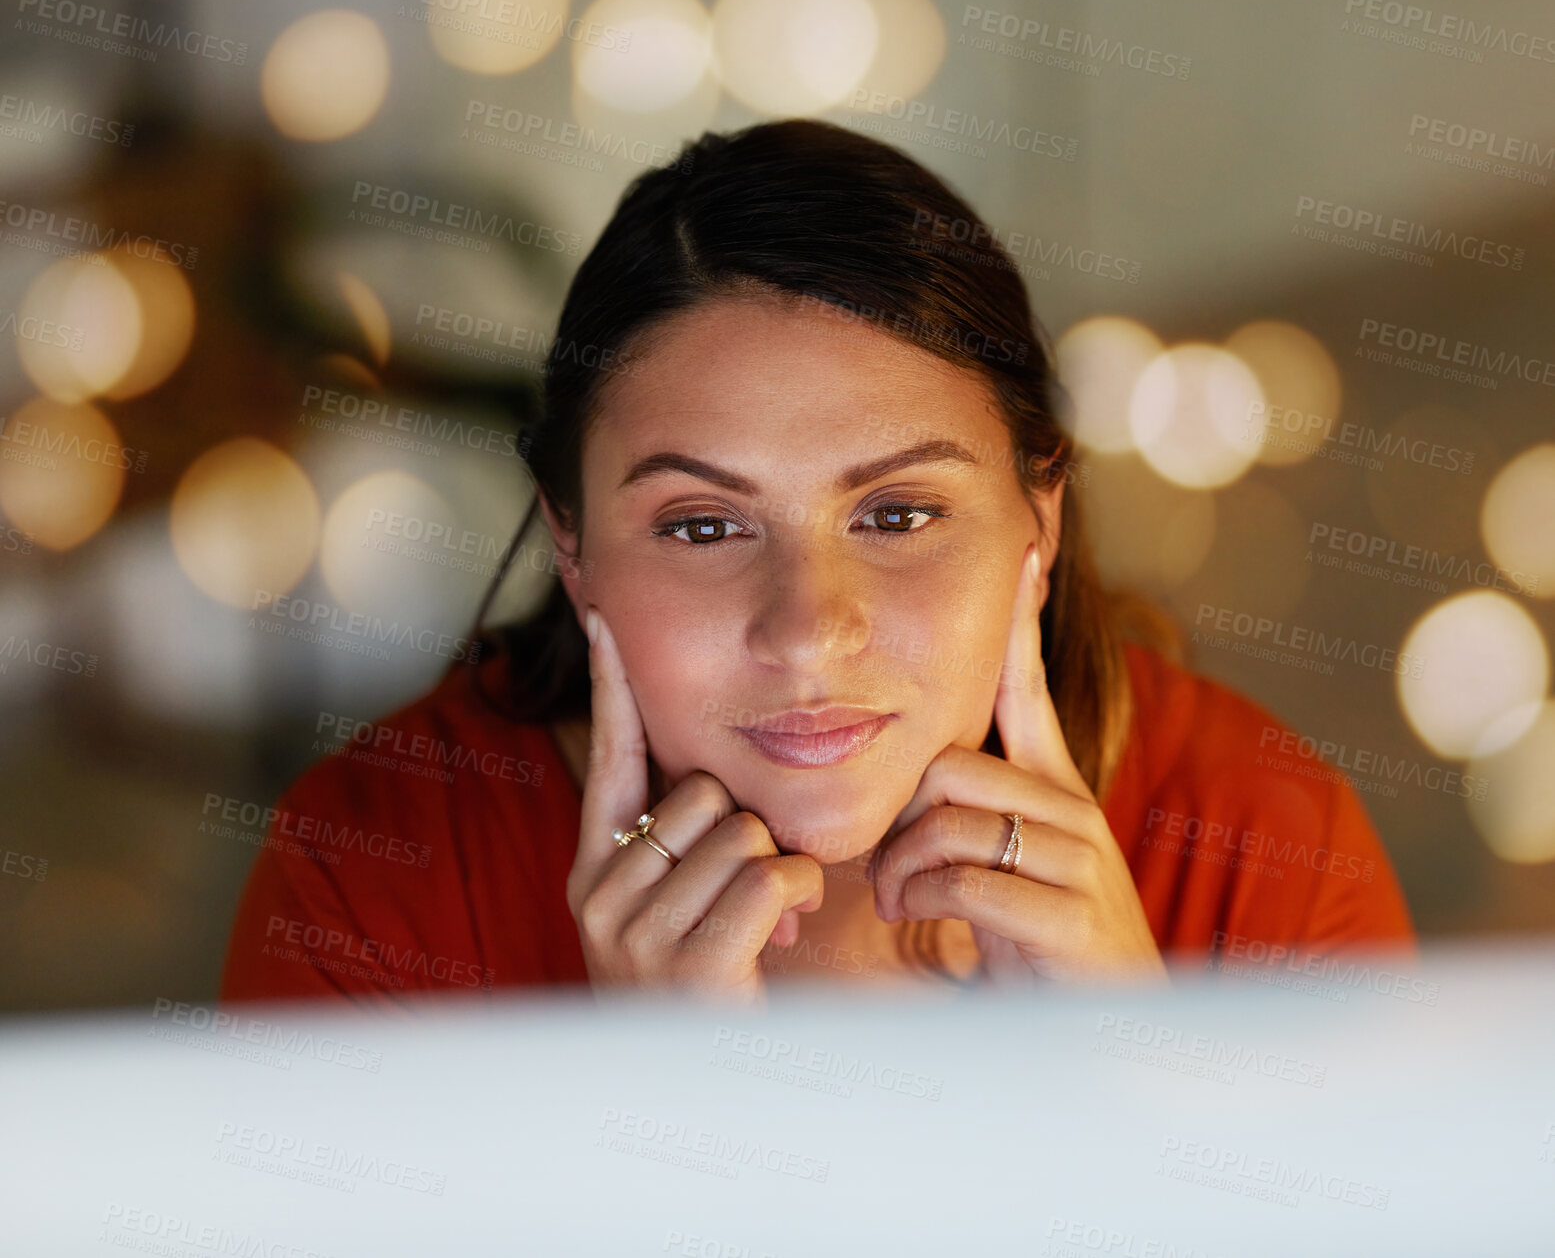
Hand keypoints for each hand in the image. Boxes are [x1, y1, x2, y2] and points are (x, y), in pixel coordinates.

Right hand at [564, 605, 824, 1002]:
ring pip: (743, 832)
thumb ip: (687, 854)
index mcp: (593, 876)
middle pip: (704, 793)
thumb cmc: (705, 1000)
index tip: (606, 619)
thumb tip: (725, 797)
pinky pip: (768, 874)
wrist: (696, 1110)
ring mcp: (634, 933)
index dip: (612, 688)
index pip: (608, 760)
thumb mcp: (677, 918)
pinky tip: (787, 933)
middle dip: (747, 834)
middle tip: (750, 896)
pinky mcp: (685, 965)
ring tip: (764, 926)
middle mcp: (599, 897)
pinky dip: (797, 896)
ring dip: (779, 871)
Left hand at [868, 542, 1165, 985]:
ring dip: (901, 869)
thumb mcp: (1007, 865)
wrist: (1112, 1034)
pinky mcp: (1071, 915)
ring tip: (896, 900)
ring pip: (948, 822)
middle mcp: (1071, 809)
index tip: (1023, 551)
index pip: (1028, 690)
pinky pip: (966, 881)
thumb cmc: (1040, 945)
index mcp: (1054, 788)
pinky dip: (922, 903)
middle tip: (887, 869)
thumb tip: (907, 781)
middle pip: (949, 764)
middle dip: (899, 817)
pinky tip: (916, 922)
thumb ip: (967, 818)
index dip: (1019, 625)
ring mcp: (1077, 860)